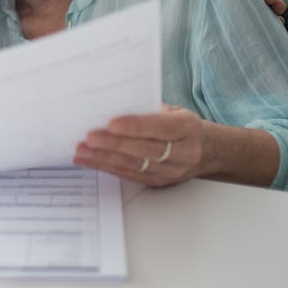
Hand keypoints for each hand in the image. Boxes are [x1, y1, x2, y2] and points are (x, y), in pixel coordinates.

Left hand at [74, 105, 205, 186]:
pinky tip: (89, 160)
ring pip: (133, 165)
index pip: (160, 128)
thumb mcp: (174, 111)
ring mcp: (170, 171)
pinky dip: (106, 167)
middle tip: (89, 138)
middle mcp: (182, 153)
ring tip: (82, 151)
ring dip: (104, 158)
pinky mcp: (157, 182)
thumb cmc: (184, 126)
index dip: (135, 127)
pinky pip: (129, 175)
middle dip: (113, 144)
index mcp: (187, 129)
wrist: (206, 151)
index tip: (111, 123)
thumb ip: (148, 109)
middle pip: (144, 150)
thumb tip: (114, 105)